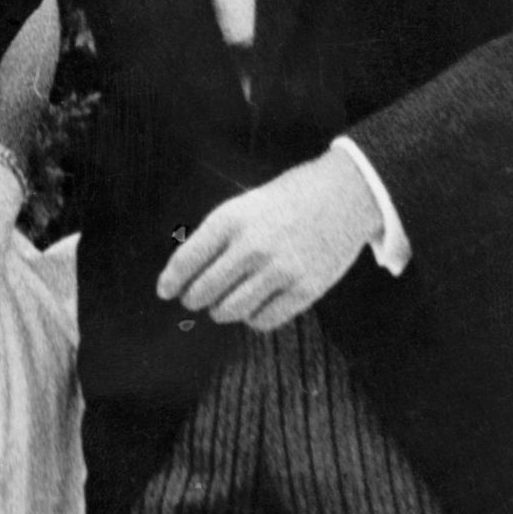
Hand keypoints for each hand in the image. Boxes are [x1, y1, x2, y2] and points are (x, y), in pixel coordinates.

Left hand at [158, 150, 380, 331]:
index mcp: (231, 219)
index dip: (171, 281)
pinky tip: (254, 307)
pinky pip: (264, 320)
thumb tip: (188, 273)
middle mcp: (252, 246)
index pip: (186, 261)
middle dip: (193, 299)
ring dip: (221, 311)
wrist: (347, 193)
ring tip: (223, 305)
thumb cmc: (291, 197)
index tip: (165, 291)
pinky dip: (253, 319)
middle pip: (204, 291)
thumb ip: (219, 236)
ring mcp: (280, 270)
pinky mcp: (305, 289)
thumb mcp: (246, 203)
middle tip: (194, 299)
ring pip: (231, 310)